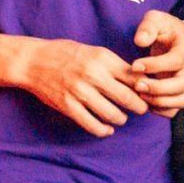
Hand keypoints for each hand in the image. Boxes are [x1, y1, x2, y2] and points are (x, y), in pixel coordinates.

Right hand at [20, 37, 149, 136]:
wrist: (34, 61)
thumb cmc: (67, 54)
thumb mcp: (94, 51)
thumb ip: (114, 64)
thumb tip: (139, 79)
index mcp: (103, 58)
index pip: (133, 77)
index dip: (145, 87)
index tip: (149, 93)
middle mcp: (93, 75)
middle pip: (127, 97)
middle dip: (139, 106)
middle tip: (143, 109)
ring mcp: (80, 91)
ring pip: (112, 114)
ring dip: (121, 119)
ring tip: (122, 118)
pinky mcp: (68, 106)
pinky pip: (91, 124)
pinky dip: (103, 130)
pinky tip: (107, 130)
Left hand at [130, 10, 183, 117]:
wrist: (177, 38)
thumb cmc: (165, 29)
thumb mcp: (155, 19)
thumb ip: (147, 27)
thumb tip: (140, 41)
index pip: (176, 60)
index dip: (155, 65)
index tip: (135, 66)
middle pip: (181, 85)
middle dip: (157, 88)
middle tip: (137, 85)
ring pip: (181, 100)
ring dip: (159, 101)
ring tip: (140, 94)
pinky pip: (176, 109)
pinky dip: (161, 110)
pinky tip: (146, 102)